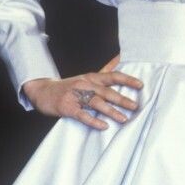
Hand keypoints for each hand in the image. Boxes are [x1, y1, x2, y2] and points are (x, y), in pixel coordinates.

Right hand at [22, 56, 141, 129]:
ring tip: (123, 119)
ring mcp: (76, 96)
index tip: (141, 85)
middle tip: (136, 106)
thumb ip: (104, 71)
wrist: (43, 91)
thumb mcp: (87, 76)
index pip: (112, 76)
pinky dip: (93, 121)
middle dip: (122, 99)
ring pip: (96, 103)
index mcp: (92, 77)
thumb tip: (119, 58)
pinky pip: (82, 115)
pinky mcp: (67, 107)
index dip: (127, 80)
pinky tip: (103, 126)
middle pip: (106, 92)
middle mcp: (85, 84)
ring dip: (111, 111)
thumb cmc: (69, 85)